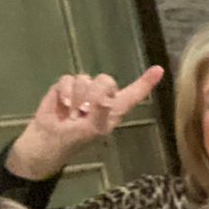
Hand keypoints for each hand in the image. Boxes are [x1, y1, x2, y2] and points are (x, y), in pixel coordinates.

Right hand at [6, 66, 165, 180]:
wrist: (49, 139)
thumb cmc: (76, 139)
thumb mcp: (93, 129)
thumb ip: (101, 112)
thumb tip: (104, 99)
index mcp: (115, 110)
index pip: (133, 94)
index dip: (145, 82)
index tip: (159, 69)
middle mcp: (103, 97)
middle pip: (105, 80)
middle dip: (94, 94)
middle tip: (85, 112)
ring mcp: (84, 90)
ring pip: (85, 79)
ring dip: (77, 97)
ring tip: (72, 113)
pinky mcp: (65, 86)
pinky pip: (68, 78)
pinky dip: (64, 91)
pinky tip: (63, 104)